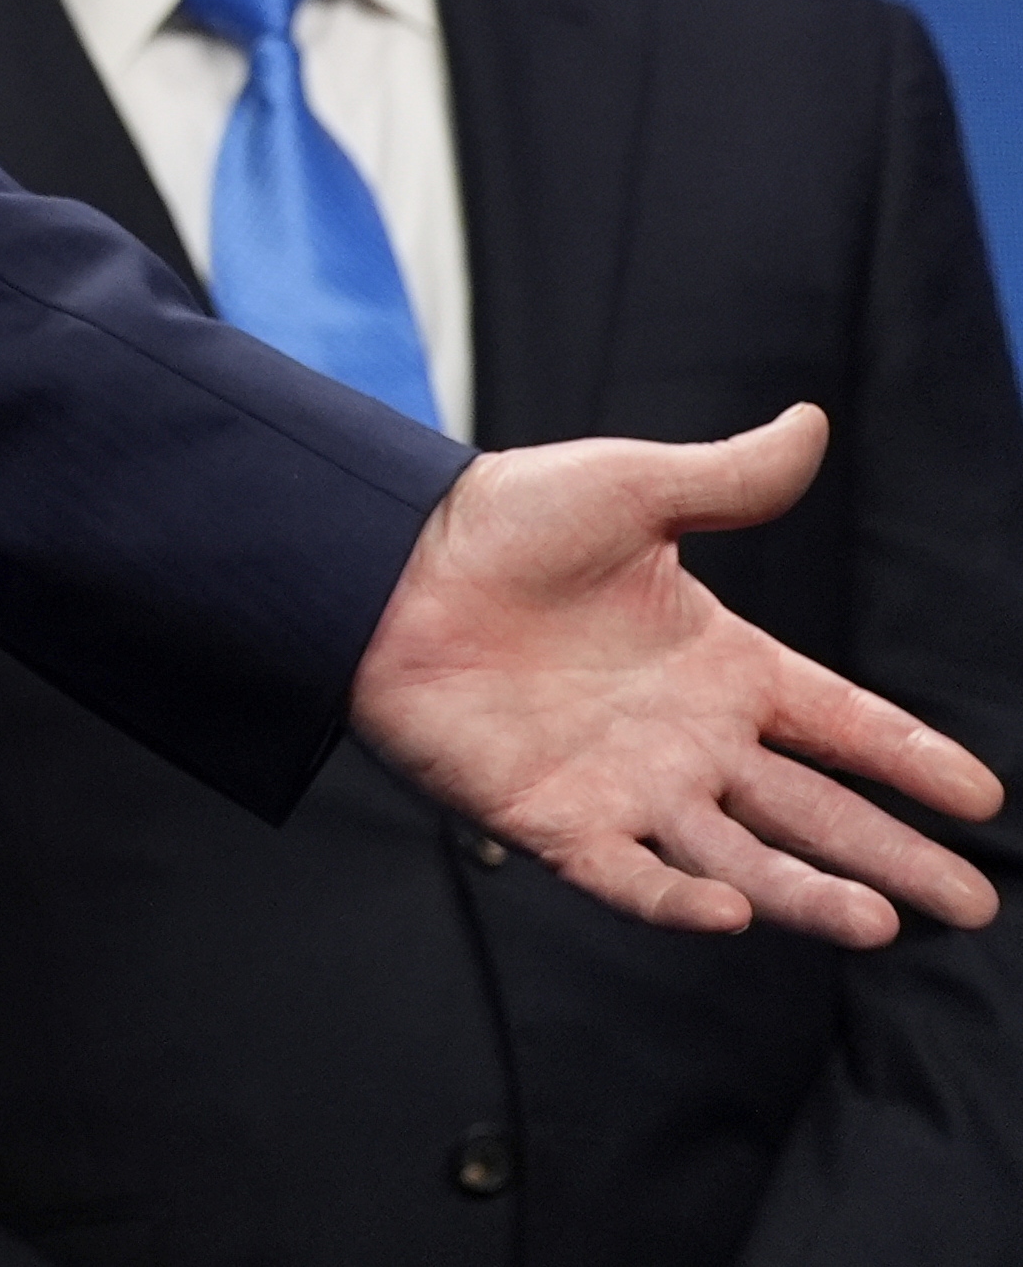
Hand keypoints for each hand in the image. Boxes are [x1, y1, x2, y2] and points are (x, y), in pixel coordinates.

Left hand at [349, 406, 1003, 945]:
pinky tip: (731, 914)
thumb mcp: (629, 489)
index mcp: (721, 663)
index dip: (911, 756)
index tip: (984, 796)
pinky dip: (675, 901)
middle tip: (974, 901)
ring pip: (740, 859)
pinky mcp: (552, 816)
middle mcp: (689, 738)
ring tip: (883, 921)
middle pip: (815, 812)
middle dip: (894, 857)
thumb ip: (727, 478)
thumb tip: (811, 422)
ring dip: (809, 894)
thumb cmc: (500, 520)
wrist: (381, 561)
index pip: (842, 721)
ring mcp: (626, 784)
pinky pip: (626, 875)